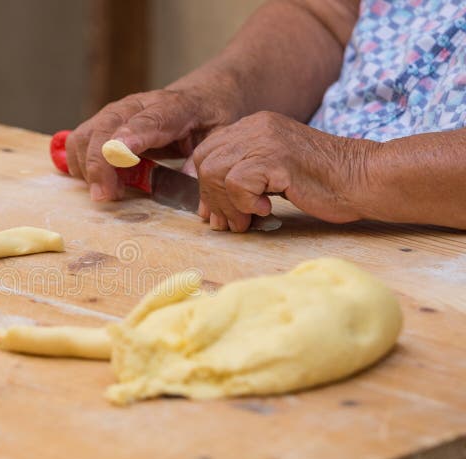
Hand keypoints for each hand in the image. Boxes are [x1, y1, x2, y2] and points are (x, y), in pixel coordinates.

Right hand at [65, 74, 243, 201]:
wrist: (204, 93)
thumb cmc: (212, 115)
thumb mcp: (220, 134)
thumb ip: (203, 157)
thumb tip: (190, 182)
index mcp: (172, 107)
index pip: (146, 121)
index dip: (129, 136)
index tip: (119, 152)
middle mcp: (137, 105)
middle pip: (106, 129)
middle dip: (99, 163)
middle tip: (105, 196)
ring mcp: (117, 112)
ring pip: (87, 134)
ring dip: (87, 167)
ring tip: (107, 192)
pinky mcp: (105, 122)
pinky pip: (81, 140)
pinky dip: (80, 163)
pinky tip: (98, 181)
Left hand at [192, 111, 377, 231]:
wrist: (364, 179)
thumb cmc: (325, 183)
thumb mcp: (275, 174)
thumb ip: (244, 180)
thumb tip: (209, 210)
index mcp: (255, 126)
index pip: (206, 151)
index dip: (205, 185)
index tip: (215, 211)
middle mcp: (257, 126)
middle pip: (205, 162)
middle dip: (211, 198)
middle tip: (229, 222)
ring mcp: (266, 139)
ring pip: (215, 172)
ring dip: (226, 205)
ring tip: (246, 221)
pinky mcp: (277, 158)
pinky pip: (236, 182)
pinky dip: (245, 203)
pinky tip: (267, 210)